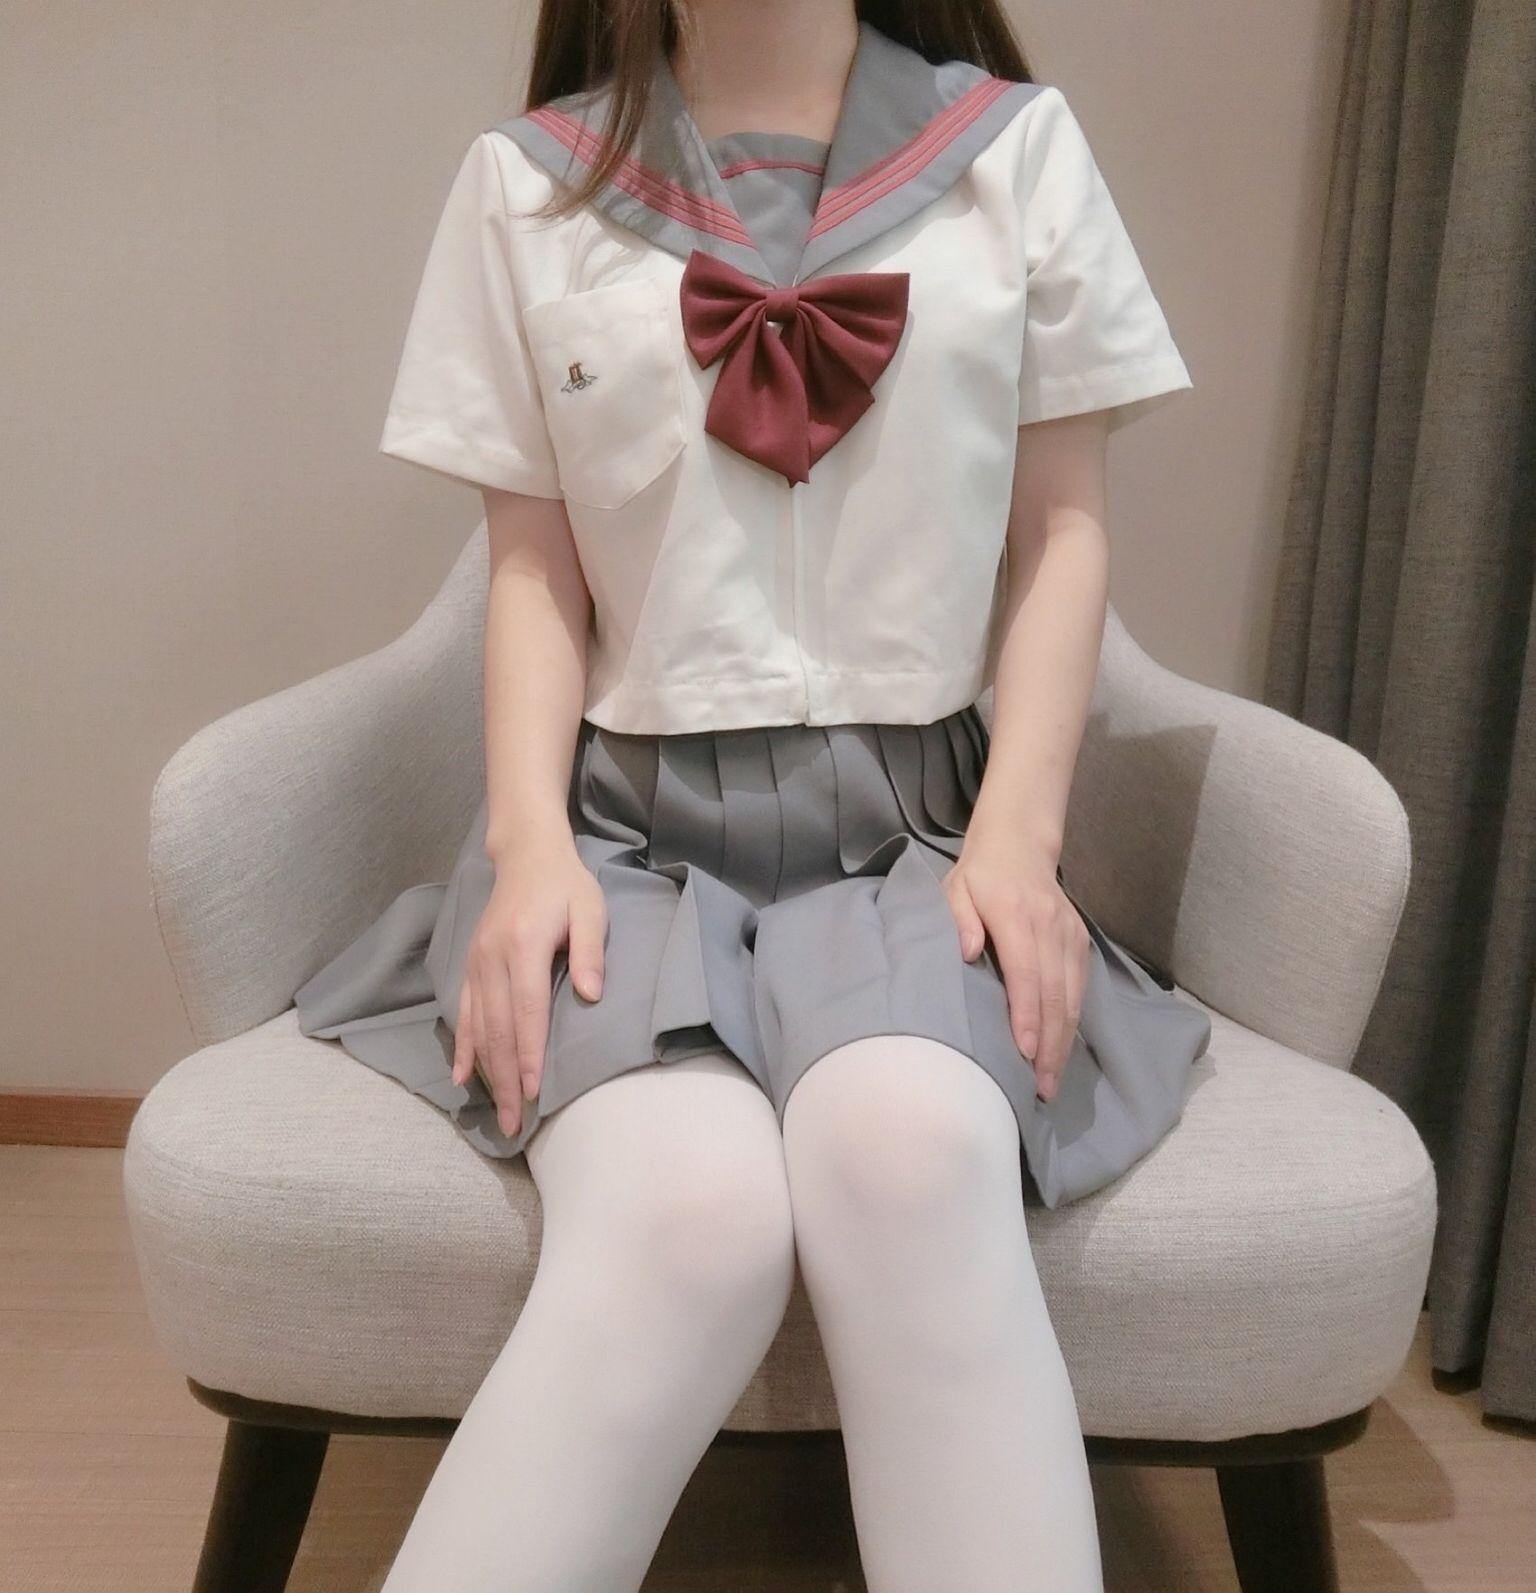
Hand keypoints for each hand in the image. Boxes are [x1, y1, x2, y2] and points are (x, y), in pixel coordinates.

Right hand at [453, 832, 606, 1137]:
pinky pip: (464, 1013)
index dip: (528, 1054)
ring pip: (479, 1028)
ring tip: (499, 1113)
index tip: (534, 1091)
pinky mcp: (471, 966)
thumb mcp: (590, 909)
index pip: (526, 1011)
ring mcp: (477, 964)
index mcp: (523, 946)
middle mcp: (492, 959)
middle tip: (516, 1124)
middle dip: (507, 1080)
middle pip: (498, 1030)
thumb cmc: (566, 885)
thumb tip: (591, 996)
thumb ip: (591, 951)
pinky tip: (464, 1078)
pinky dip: (464, 1047)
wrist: (526, 856)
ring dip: (487, 1074)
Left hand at [943, 831, 1089, 1102]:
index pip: (1026, 970)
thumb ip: (958, 919)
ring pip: (1072, 996)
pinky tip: (1060, 1051)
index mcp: (1015, 913)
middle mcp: (1049, 925)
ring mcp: (1070, 934)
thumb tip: (968, 951)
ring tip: (1050, 1082)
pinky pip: (1079, 989)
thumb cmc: (977, 878)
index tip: (1025, 1051)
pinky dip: (1071, 1023)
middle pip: (1054, 993)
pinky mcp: (1080, 941)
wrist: (1019, 846)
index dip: (1027, 1013)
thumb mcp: (954, 890)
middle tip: (1039, 1087)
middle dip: (1050, 1044)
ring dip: (1063, 1042)